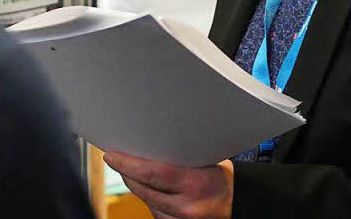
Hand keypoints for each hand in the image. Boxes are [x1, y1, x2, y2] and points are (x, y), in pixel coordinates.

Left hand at [103, 152, 233, 218]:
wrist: (238, 205)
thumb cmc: (221, 178)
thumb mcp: (207, 160)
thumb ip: (181, 156)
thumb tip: (150, 139)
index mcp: (195, 185)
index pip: (153, 173)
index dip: (129, 164)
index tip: (112, 155)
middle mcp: (186, 208)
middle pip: (144, 189)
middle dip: (127, 173)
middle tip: (115, 158)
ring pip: (146, 201)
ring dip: (136, 185)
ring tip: (130, 168)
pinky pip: (154, 211)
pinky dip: (148, 197)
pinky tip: (148, 185)